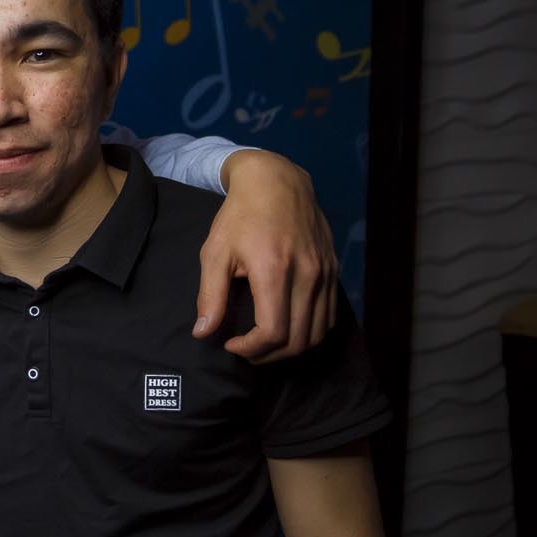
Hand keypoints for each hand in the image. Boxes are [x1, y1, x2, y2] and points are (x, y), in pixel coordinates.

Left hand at [194, 150, 339, 361]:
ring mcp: (325, 273)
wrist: (277, 181)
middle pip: (297, 340)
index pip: (273, 332)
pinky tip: (286, 327)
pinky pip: (329, 316)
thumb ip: (210, 296)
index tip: (230, 343)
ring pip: (317, 333)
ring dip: (290, 349)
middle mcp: (307, 274)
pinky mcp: (333, 270)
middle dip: (267, 355)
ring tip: (263, 343)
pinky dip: (309, 332)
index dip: (250, 349)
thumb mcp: (215, 252)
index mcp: (274, 270)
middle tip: (245, 349)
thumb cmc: (239, 216)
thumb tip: (203, 333)